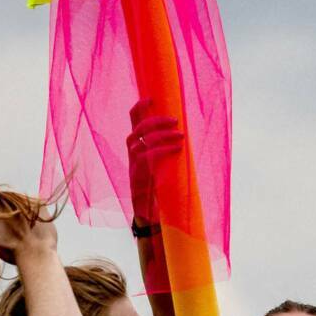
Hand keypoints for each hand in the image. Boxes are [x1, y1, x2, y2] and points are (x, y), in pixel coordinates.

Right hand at [0, 165, 56, 262]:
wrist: (40, 255)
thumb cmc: (13, 252)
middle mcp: (9, 201)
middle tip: (8, 227)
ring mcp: (25, 200)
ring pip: (14, 200)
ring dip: (14, 209)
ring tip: (22, 228)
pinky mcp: (39, 202)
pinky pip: (29, 203)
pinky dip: (28, 211)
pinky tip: (32, 225)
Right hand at [125, 101, 183, 223]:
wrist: (151, 218)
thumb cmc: (160, 192)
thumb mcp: (163, 167)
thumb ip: (166, 153)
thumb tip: (184, 139)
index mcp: (136, 149)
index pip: (132, 123)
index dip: (139, 108)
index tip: (151, 98)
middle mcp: (131, 155)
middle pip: (136, 129)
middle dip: (156, 121)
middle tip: (175, 120)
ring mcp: (132, 166)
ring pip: (141, 141)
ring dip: (162, 135)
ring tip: (180, 135)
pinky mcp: (137, 177)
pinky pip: (147, 156)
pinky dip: (163, 149)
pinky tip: (177, 149)